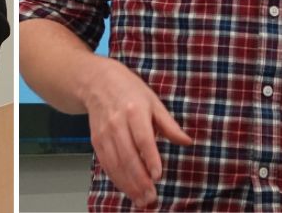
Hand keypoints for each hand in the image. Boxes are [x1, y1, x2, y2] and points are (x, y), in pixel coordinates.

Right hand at [78, 56, 193, 207]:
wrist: (94, 82)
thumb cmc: (128, 90)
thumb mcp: (153, 101)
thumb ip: (169, 124)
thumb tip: (187, 141)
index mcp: (134, 111)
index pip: (142, 138)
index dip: (150, 158)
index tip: (158, 175)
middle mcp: (116, 123)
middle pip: (127, 155)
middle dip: (139, 179)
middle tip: (151, 196)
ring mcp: (103, 133)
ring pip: (115, 163)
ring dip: (127, 183)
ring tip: (141, 199)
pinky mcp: (95, 141)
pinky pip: (105, 163)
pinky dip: (116, 178)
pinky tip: (127, 189)